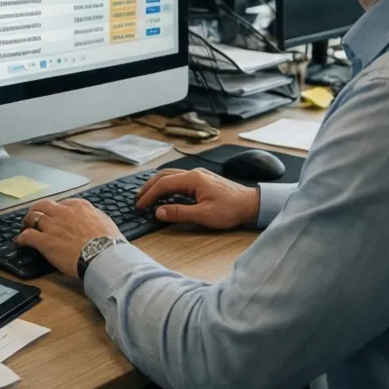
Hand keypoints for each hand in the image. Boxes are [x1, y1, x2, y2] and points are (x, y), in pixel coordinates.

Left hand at [15, 197, 122, 278]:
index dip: (57, 210)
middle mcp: (63, 212)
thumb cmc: (109, 242)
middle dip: (37, 210)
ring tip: (25, 227)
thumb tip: (92, 219)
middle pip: (43, 205)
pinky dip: (21, 238)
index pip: (63, 203)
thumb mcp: (105, 221)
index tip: (56, 216)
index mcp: (79, 206)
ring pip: (33, 217)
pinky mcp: (45, 241)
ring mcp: (52, 226)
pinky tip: (20, 242)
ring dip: (27, 221)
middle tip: (34, 217)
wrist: (103, 255)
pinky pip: (27, 235)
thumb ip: (94, 217)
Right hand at [135, 168, 259, 230]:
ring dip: (157, 184)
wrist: (251, 204)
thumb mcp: (204, 215)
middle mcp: (193, 173)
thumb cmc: (230, 209)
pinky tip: (165, 193)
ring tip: (147, 195)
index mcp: (192, 179)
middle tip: (137, 199)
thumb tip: (159, 212)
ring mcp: (198, 175)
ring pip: (171, 175)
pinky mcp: (202, 180)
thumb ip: (180, 212)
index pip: (163, 184)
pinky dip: (167, 185)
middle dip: (148, 187)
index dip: (149, 195)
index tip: (139, 206)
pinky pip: (178, 179)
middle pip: (164, 176)